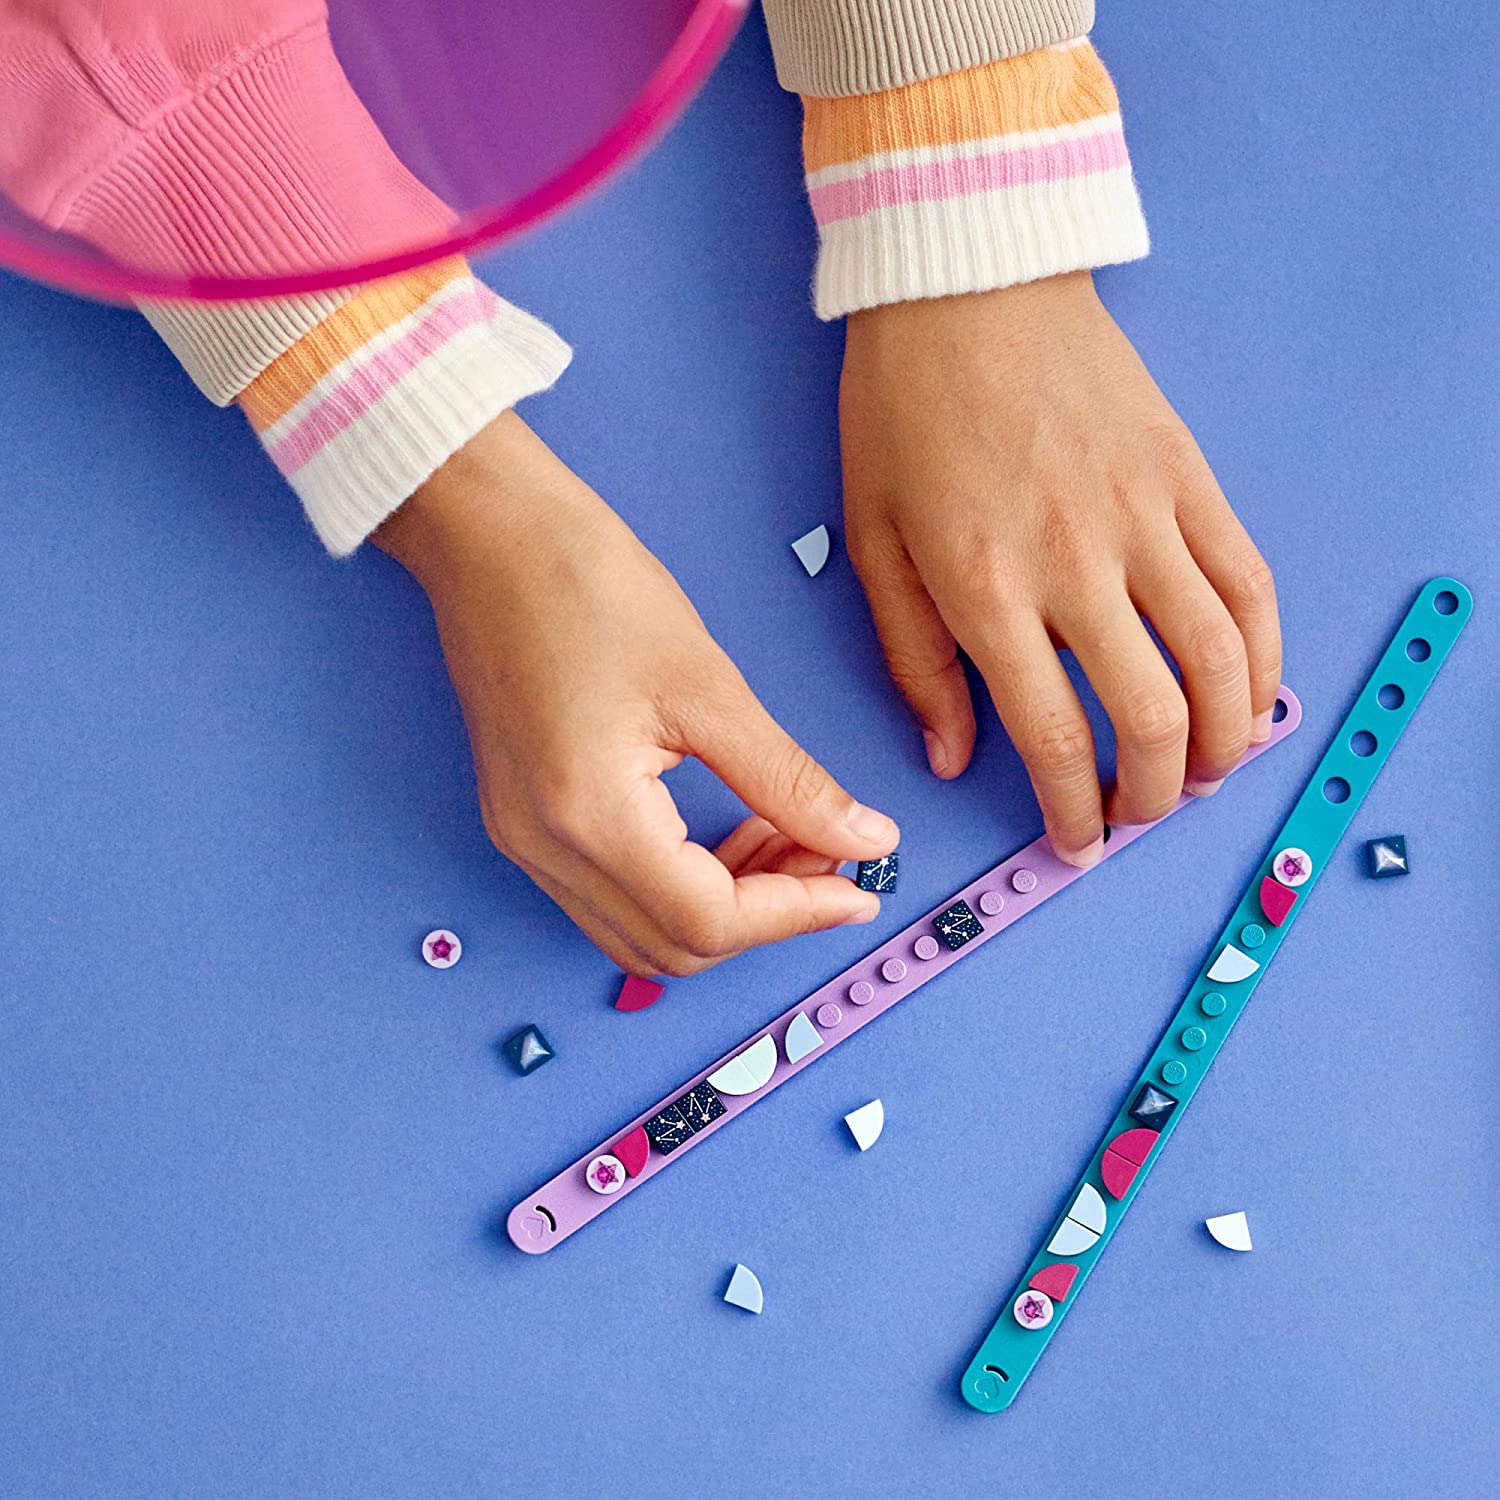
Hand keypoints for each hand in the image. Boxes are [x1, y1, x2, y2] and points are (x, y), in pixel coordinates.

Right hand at [373, 412, 898, 975]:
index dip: (796, 914)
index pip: (709, 920)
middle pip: (675, 947)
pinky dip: (679, 885)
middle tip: (832, 854)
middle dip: (767, 914)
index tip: (861, 889)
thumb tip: (865, 841)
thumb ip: (790, 782)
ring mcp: (525, 841)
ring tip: (788, 837)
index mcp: (590, 816)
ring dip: (725, 906)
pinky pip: (611, 896)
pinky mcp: (523, 821)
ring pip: (643, 933)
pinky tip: (728, 829)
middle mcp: (545, 849)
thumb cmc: (587, 585)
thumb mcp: (709, 686)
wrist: (488, 534)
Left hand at [839, 271, 1280, 865]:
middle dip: (1155, 791)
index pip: (1050, 735)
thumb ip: (914, 658)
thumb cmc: (901, 411)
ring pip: (1219, 657)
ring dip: (1225, 737)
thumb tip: (948, 756)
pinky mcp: (1188, 474)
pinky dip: (1262, 650)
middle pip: (1151, 714)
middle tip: (1141, 814)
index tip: (1077, 840)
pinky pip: (1248, 579)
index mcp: (984, 587)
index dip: (1073, 809)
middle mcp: (1075, 562)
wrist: (965, 283)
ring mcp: (1144, 515)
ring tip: (1207, 771)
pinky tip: (1250, 690)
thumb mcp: (872, 540)